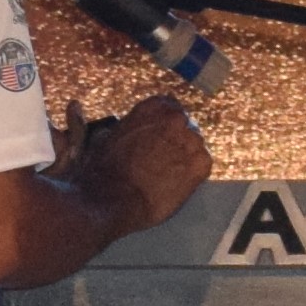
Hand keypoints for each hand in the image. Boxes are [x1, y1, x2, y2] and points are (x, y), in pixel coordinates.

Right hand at [73, 95, 210, 232]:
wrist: (113, 198)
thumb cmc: (102, 169)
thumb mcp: (105, 136)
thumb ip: (120, 125)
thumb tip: (107, 120)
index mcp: (153, 107)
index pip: (168, 106)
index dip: (164, 124)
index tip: (160, 135)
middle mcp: (175, 119)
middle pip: (184, 126)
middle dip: (176, 139)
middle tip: (163, 158)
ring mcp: (191, 141)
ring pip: (194, 145)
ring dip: (185, 156)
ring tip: (168, 173)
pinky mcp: (201, 164)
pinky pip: (203, 164)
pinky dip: (193, 173)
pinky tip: (177, 182)